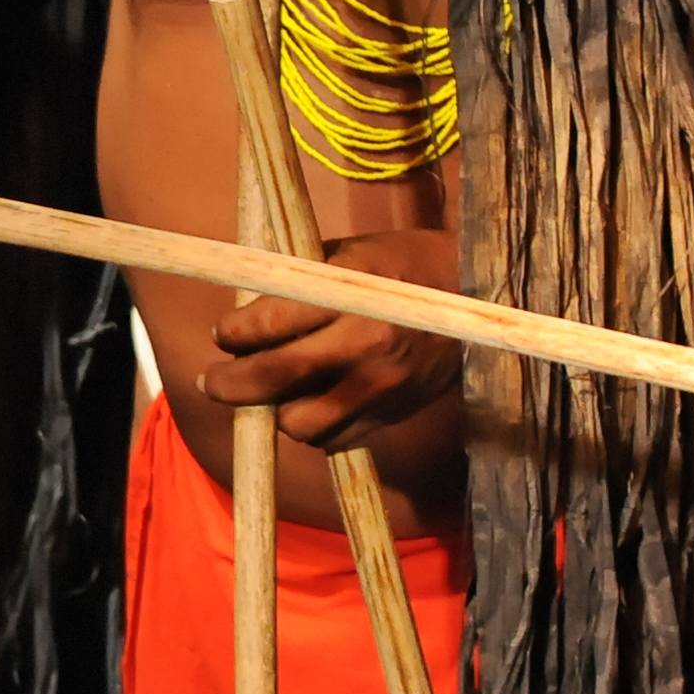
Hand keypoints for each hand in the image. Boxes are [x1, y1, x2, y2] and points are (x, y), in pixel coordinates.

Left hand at [200, 228, 463, 452]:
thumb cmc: (406, 266)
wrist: (481, 299)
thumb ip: (298, 279)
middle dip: (230, 384)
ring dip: (273, 412)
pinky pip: (334, 440)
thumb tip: (242, 304)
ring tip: (266, 395)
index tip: (222, 334)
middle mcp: (366, 345)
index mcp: (354, 295)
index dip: (233, 334)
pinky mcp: (392, 415)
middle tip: (212, 382)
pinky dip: (312, 429)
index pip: (271, 323)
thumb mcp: (352, 253)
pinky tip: (306, 406)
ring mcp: (381, 387)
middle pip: (276, 378)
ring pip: (301, 423)